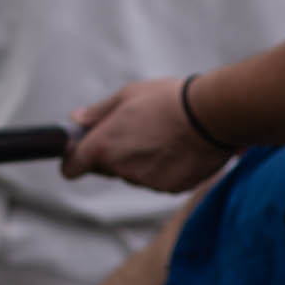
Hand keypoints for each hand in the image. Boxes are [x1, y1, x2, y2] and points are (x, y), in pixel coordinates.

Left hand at [61, 77, 233, 191]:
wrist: (212, 115)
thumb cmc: (168, 100)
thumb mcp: (126, 95)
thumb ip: (97, 113)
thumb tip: (76, 120)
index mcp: (103, 147)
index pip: (72, 168)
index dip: (73, 158)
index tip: (79, 150)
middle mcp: (121, 170)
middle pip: (105, 168)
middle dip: (111, 154)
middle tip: (132, 129)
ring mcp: (146, 182)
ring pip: (133, 174)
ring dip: (139, 160)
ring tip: (161, 134)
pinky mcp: (170, 189)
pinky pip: (158, 180)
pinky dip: (163, 168)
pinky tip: (177, 147)